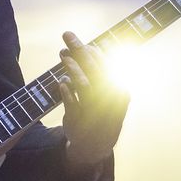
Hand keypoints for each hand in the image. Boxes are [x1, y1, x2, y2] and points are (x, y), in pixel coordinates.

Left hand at [57, 31, 130, 166]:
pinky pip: (72, 103)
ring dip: (73, 68)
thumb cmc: (100, 114)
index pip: (104, 65)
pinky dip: (66, 91)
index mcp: (118, 91)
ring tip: (62, 54)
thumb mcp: (106, 95)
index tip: (78, 40)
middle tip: (67, 34)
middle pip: (94, 70)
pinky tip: (61, 81)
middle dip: (80, 49)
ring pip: (84, 86)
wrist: (95, 146)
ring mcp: (94, 112)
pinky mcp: (78, 121)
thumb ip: (97, 74)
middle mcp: (108, 101)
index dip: (90, 50)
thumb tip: (86, 48)